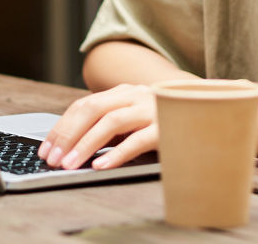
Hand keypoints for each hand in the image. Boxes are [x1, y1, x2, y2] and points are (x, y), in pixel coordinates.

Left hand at [37, 83, 158, 169]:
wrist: (211, 116)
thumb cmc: (166, 124)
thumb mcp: (135, 121)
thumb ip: (111, 127)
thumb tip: (72, 148)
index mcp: (125, 93)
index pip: (85, 104)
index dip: (62, 127)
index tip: (46, 149)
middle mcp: (137, 95)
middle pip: (93, 109)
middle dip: (68, 135)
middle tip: (52, 159)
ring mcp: (154, 109)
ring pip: (112, 122)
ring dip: (87, 145)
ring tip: (71, 164)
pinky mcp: (169, 127)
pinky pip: (140, 139)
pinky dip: (118, 153)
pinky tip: (102, 166)